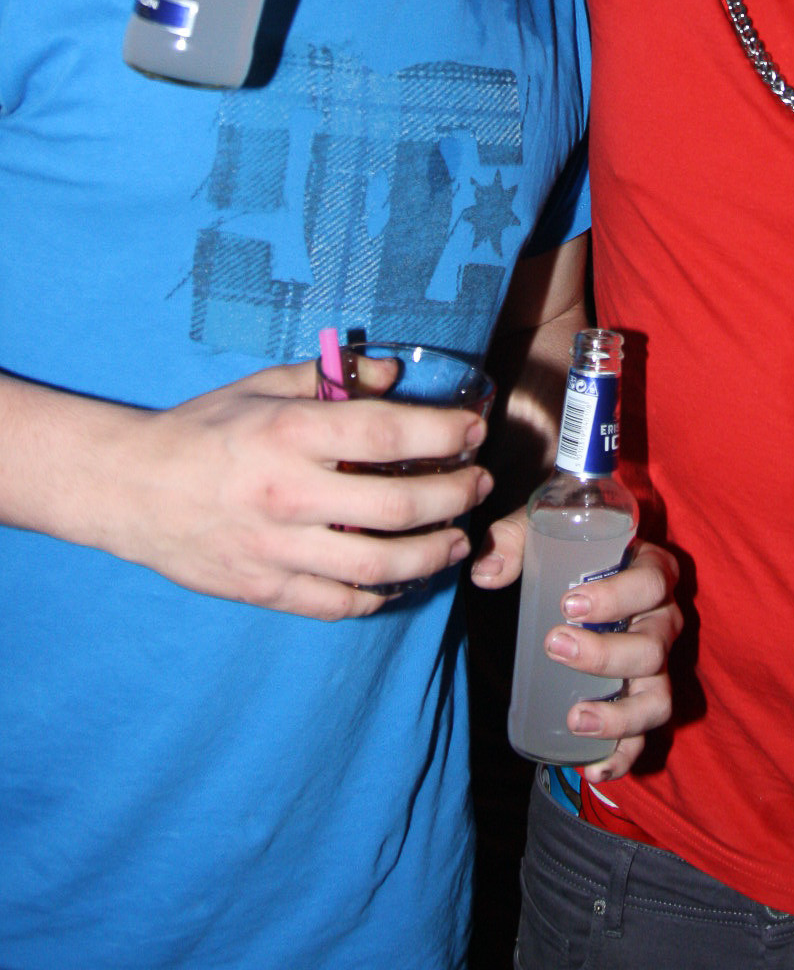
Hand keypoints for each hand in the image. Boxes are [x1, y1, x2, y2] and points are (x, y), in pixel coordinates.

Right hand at [115, 358, 491, 617]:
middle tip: (477, 486)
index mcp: (291, 434)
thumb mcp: (264, 386)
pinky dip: (381, 595)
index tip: (473, 432)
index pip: (388, 434)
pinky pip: (339, 604)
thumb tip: (392, 373)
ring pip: (377, 565)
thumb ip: (331, 376)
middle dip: (453, 496)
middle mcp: (289, 494)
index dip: (444, 434)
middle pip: (396, 505)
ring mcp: (277, 549)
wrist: (133, 489)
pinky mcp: (266, 590)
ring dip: (432, 553)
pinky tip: (405, 577)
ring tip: (457, 540)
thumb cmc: (205, 429)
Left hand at [472, 519, 680, 780]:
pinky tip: (592, 768)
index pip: (652, 581)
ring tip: (575, 717)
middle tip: (554, 646)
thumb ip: (511, 541)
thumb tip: (485, 574)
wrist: (581, 588)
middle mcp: (663, 621)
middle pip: (653, 646)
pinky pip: (644, 737)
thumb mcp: (541, 535)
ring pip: (657, 699)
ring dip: (619, 715)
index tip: (569, 605)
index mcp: (650, 571)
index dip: (618, 596)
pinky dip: (623, 757)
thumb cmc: (567, 556)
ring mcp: (658, 667)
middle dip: (605, 654)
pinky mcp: (642, 702)